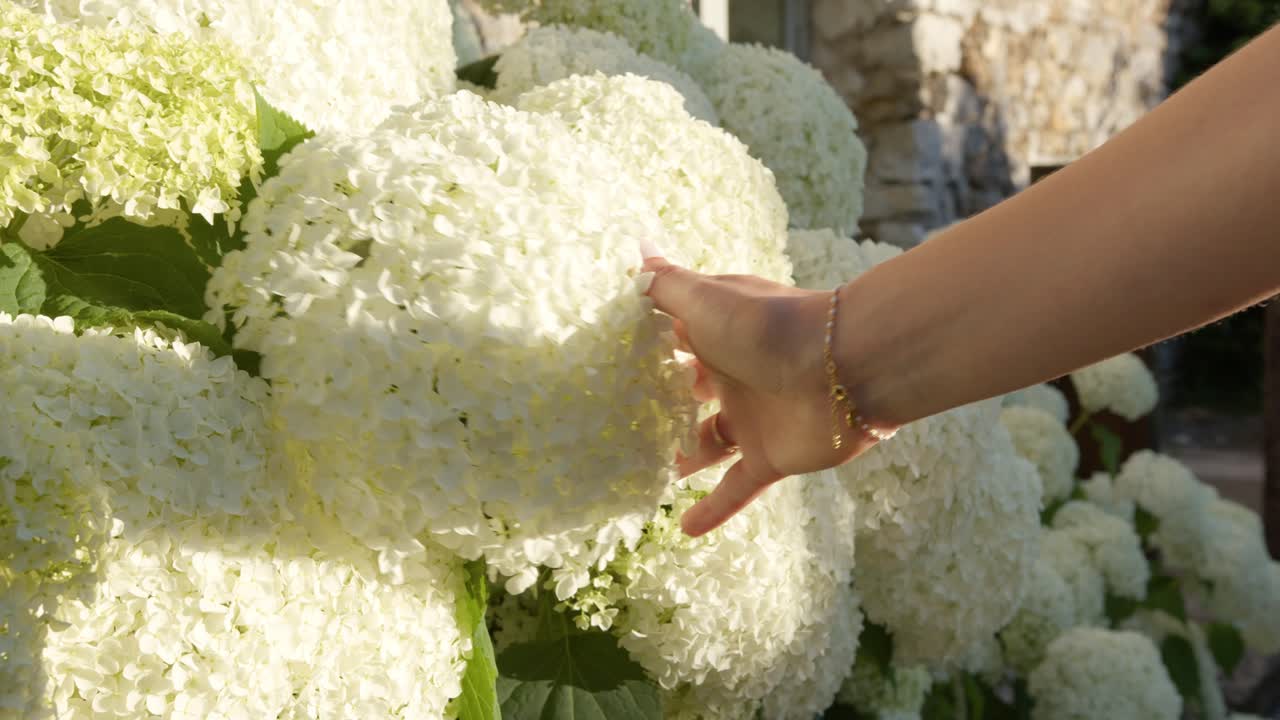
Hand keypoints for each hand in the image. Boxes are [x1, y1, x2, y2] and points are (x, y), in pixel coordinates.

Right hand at [642, 255, 878, 536]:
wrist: (845, 368)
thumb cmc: (769, 327)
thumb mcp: (707, 300)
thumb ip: (668, 285)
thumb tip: (639, 253)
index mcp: (718, 334)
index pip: (676, 338)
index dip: (649, 345)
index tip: (611, 357)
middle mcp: (734, 375)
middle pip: (689, 392)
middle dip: (661, 403)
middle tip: (619, 419)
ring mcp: (752, 419)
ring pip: (707, 442)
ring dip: (682, 456)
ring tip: (642, 472)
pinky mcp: (769, 458)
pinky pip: (736, 489)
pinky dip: (712, 510)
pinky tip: (683, 529)